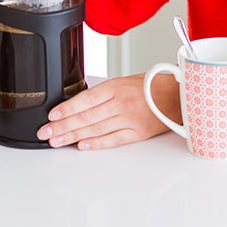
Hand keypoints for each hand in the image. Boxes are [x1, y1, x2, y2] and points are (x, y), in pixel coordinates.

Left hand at [36, 73, 181, 149]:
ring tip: (57, 141)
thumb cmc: (155, 85)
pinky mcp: (138, 133)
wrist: (181, 94)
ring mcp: (129, 119)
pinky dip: (97, 143)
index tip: (51, 116)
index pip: (85, 99)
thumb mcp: (126, 80)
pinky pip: (113, 139)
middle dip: (62, 126)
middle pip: (86, 117)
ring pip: (95, 129)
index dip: (67, 109)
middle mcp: (121, 103)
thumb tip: (82, 104)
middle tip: (45, 133)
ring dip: (73, 136)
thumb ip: (105, 92)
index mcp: (116, 87)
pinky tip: (82, 146)